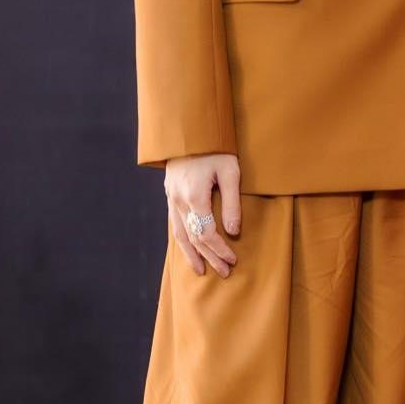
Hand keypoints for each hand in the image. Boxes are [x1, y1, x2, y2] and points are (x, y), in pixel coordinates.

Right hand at [164, 153, 241, 276]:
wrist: (189, 131)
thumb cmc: (215, 149)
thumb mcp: (230, 172)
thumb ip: (232, 203)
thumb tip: (233, 231)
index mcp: (194, 196)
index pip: (208, 233)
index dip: (221, 249)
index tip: (234, 259)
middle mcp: (179, 201)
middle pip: (194, 238)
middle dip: (210, 257)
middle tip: (224, 272)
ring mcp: (172, 199)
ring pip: (180, 235)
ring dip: (192, 255)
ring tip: (201, 271)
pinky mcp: (170, 195)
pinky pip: (174, 224)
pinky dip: (181, 241)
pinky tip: (187, 250)